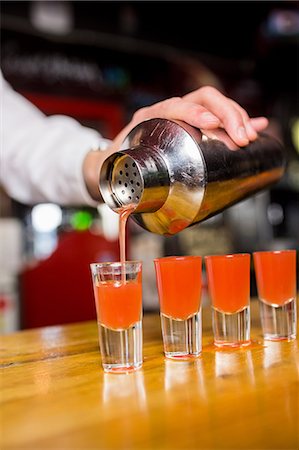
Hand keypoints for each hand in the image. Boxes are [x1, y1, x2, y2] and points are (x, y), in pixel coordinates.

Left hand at [84, 86, 268, 200]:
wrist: (111, 160)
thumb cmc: (116, 166)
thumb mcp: (118, 172)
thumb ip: (122, 187)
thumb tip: (125, 207)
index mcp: (147, 119)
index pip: (174, 105)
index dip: (194, 112)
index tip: (212, 124)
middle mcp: (166, 113)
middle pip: (202, 99)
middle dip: (228, 114)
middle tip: (243, 137)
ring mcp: (182, 116)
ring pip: (214, 105)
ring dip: (236, 116)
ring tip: (250, 136)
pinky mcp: (195, 125)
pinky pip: (220, 117)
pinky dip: (239, 121)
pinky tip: (257, 125)